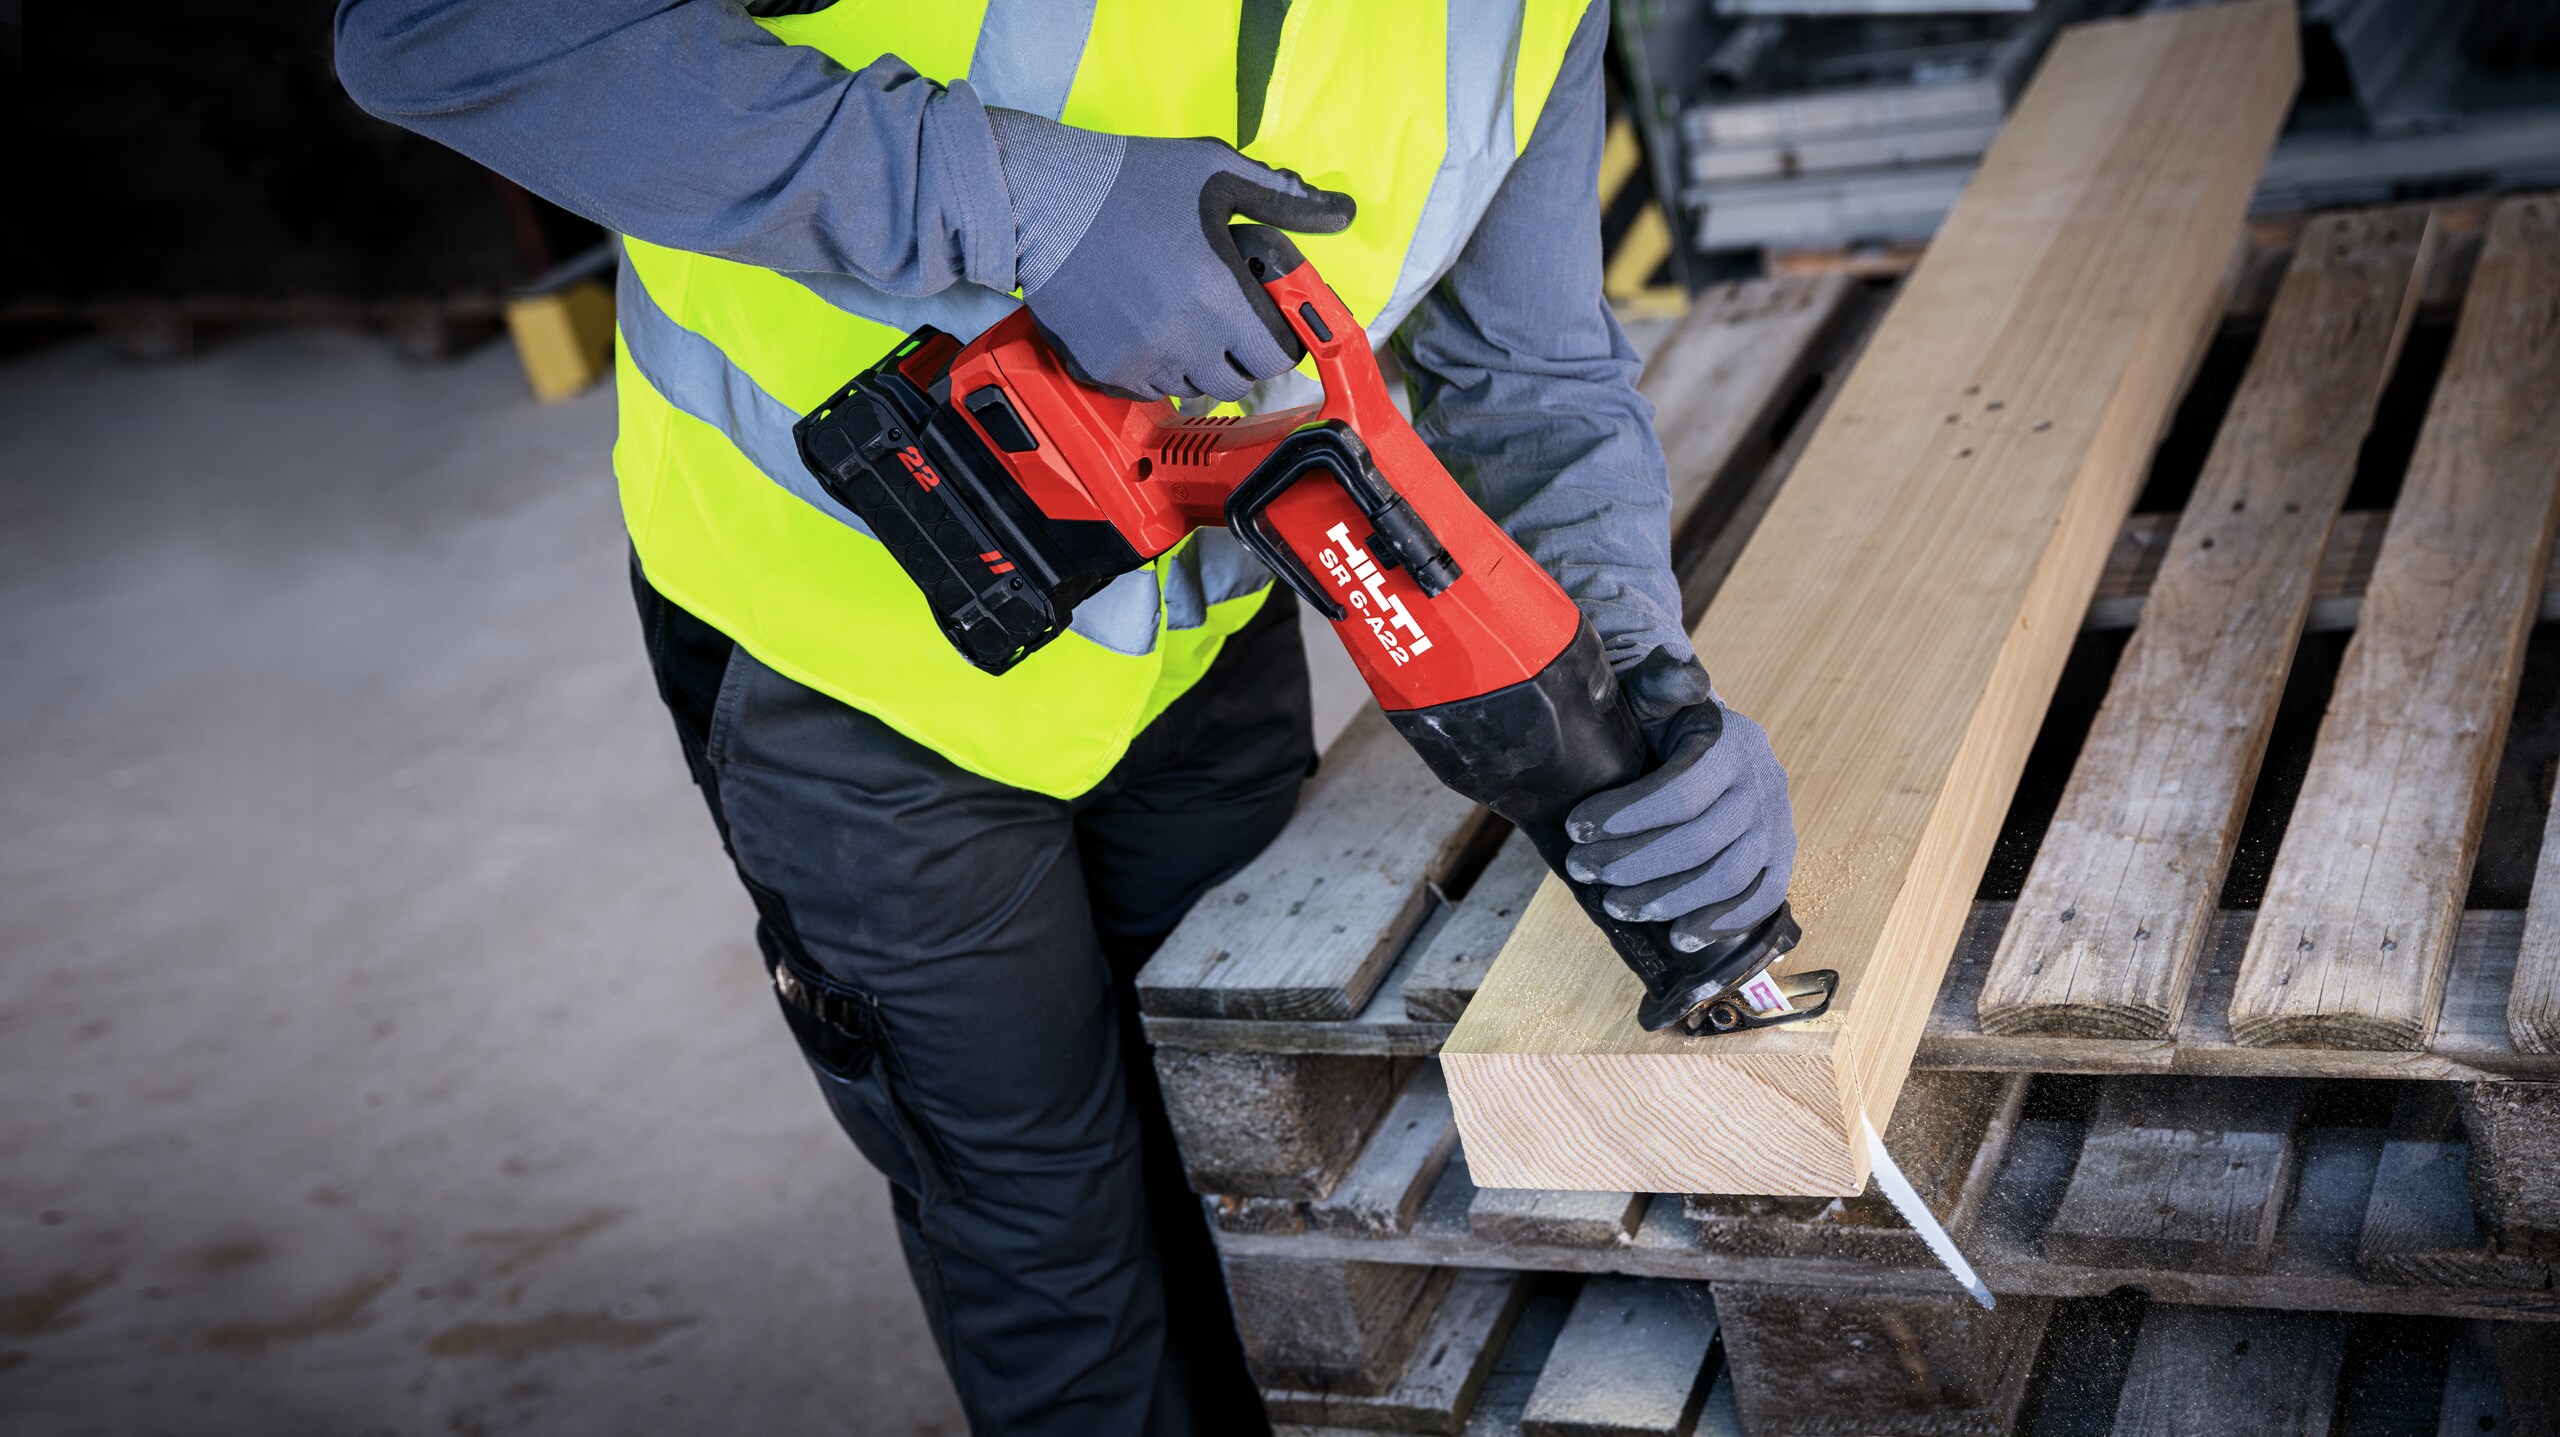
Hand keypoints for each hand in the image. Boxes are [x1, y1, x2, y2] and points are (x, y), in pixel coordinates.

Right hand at [989, 110, 1354, 402]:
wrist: (1038, 199)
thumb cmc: (1129, 180)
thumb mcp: (1215, 171)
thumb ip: (1282, 199)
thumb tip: (1340, 212)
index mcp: (1220, 296)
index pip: (1277, 357)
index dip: (1278, 339)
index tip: (1266, 320)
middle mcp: (1183, 341)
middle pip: (1237, 382)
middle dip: (1240, 354)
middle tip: (1223, 316)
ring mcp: (1140, 362)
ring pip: (1191, 390)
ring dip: (1196, 364)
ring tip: (1179, 314)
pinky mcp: (1103, 372)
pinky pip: (1146, 390)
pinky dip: (1153, 368)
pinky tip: (1142, 325)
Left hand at [1564, 649, 1794, 951]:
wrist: (1697, 737)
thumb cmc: (1659, 721)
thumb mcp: (1653, 693)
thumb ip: (1662, 679)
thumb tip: (1678, 666)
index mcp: (1733, 740)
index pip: (1683, 790)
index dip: (1627, 816)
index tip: (1577, 831)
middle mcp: (1765, 781)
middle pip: (1703, 840)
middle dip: (1636, 863)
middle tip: (1585, 873)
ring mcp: (1777, 822)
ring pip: (1730, 875)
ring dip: (1670, 898)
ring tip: (1618, 906)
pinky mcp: (1780, 855)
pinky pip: (1763, 896)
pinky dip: (1723, 921)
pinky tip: (1679, 936)